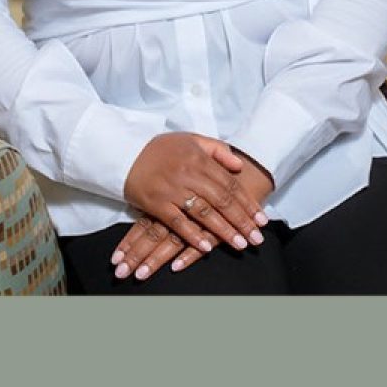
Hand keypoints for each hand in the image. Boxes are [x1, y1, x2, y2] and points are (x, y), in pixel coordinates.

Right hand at [113, 156, 275, 280]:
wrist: (124, 151)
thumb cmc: (160, 148)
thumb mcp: (192, 140)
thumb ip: (217, 151)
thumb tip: (239, 165)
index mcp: (199, 159)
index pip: (230, 185)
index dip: (247, 203)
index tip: (261, 219)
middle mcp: (188, 174)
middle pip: (221, 201)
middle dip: (242, 221)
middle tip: (257, 238)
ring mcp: (172, 190)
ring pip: (204, 213)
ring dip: (224, 230)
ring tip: (241, 244)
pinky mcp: (156, 203)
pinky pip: (177, 222)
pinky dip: (192, 235)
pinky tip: (206, 246)